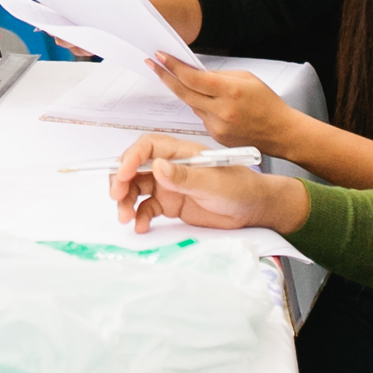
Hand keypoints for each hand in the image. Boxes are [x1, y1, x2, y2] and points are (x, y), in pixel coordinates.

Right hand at [111, 133, 308, 234]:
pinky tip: (140, 225)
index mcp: (181, 153)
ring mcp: (169, 186)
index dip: (131, 158)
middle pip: (136, 167)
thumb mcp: (213, 183)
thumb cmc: (240, 189)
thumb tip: (156, 166)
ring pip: (137, 188)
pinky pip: (147, 208)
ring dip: (127, 200)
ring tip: (125, 216)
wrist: (255, 210)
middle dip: (122, 180)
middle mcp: (170, 167)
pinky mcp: (170, 204)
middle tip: (117, 197)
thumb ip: (184, 176)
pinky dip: (139, 216)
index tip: (123, 174)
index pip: (147, 147)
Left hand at [151, 57, 294, 152]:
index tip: (160, 56)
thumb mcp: (246, 79)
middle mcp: (221, 110)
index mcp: (230, 91)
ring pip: (191, 104)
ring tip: (184, 80)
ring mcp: (217, 126)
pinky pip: (200, 117)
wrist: (281, 132)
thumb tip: (195, 71)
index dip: (172, 66)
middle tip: (152, 64)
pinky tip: (211, 103)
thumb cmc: (267, 104)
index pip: (192, 77)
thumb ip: (219, 75)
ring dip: (185, 92)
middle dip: (165, 76)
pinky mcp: (215, 136)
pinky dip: (201, 107)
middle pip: (183, 92)